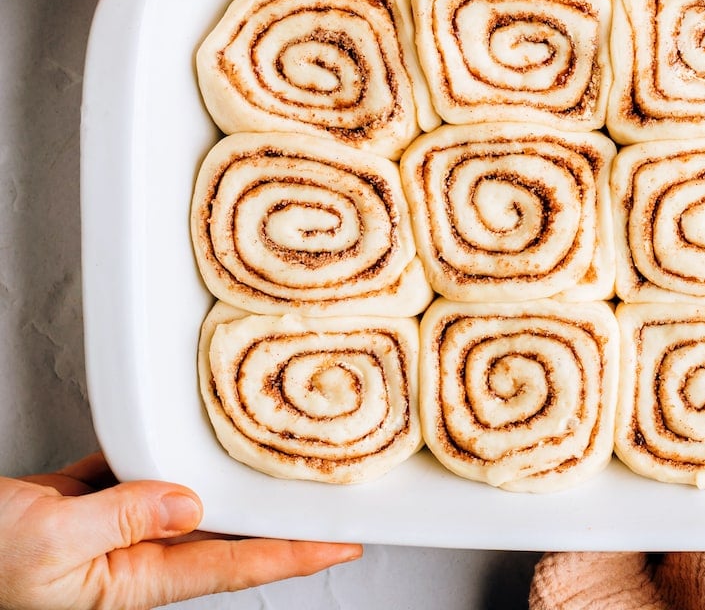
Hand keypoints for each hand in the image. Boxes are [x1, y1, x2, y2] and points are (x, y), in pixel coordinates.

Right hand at [0, 453, 361, 609]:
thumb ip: (123, 518)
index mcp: (134, 581)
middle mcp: (136, 558)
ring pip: (190, 500)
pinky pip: (144, 474)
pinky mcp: (90, 503)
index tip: (346, 542)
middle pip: (227, 533)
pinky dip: (169, 453)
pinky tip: (194, 431)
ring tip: (282, 458)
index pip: (236, 565)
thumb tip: (188, 502)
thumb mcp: (50, 543)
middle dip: (281, 516)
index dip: (296, 554)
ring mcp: (115, 530)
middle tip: (334, 492)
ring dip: (231, 481)